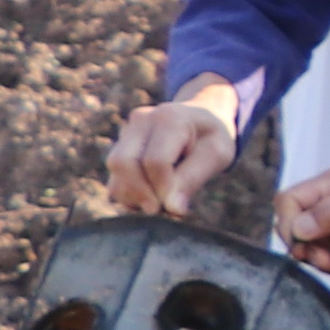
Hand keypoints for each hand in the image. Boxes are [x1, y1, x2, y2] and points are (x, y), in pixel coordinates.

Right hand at [107, 85, 241, 216]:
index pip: (155, 161)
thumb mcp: (216, 155)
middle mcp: (140, 121)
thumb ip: (193, 178)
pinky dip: (129, 196)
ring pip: (114, 174)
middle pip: (123, 163)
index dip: (163, 189)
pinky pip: (114, 180)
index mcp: (169, 118)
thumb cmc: (211, 139)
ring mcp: (125, 133)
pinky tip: (152, 198)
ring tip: (161, 204)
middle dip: (140, 194)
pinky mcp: (118, 149)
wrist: (200, 121)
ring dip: (133, 197)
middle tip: (161, 211)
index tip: (176, 208)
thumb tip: (172, 208)